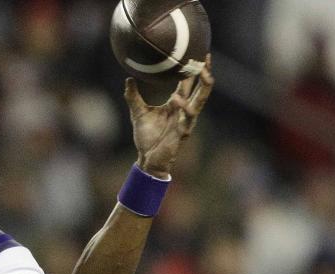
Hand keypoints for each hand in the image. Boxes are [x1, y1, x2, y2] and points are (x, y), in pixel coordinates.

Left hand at [125, 54, 214, 177]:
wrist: (147, 159)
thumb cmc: (146, 137)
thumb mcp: (138, 112)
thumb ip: (133, 96)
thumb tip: (128, 78)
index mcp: (177, 104)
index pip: (188, 83)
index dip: (194, 70)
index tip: (198, 53)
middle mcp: (185, 110)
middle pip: (201, 89)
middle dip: (206, 74)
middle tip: (206, 58)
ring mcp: (186, 121)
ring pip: (200, 101)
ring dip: (204, 86)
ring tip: (203, 72)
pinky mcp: (183, 132)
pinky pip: (187, 118)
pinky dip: (183, 107)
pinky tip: (178, 98)